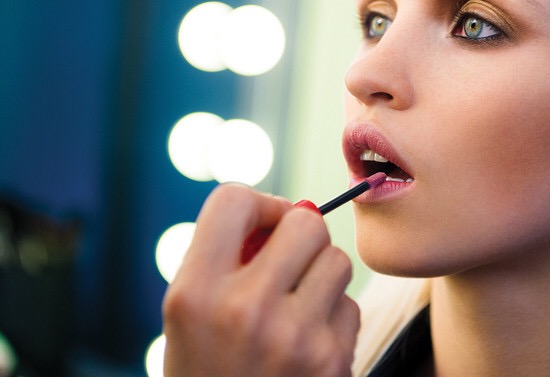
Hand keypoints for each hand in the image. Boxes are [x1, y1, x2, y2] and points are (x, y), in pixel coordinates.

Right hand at [162, 183, 359, 376]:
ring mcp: (293, 336)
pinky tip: (308, 344)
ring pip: (337, 260)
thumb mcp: (189, 314)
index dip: (258, 205)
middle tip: (288, 263)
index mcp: (195, 292)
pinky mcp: (331, 359)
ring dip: (322, 277)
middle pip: (306, 222)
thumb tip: (292, 210)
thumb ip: (226, 257)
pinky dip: (334, 317)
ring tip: (296, 308)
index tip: (262, 228)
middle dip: (302, 236)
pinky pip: (350, 304)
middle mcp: (244, 309)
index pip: (233, 200)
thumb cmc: (209, 367)